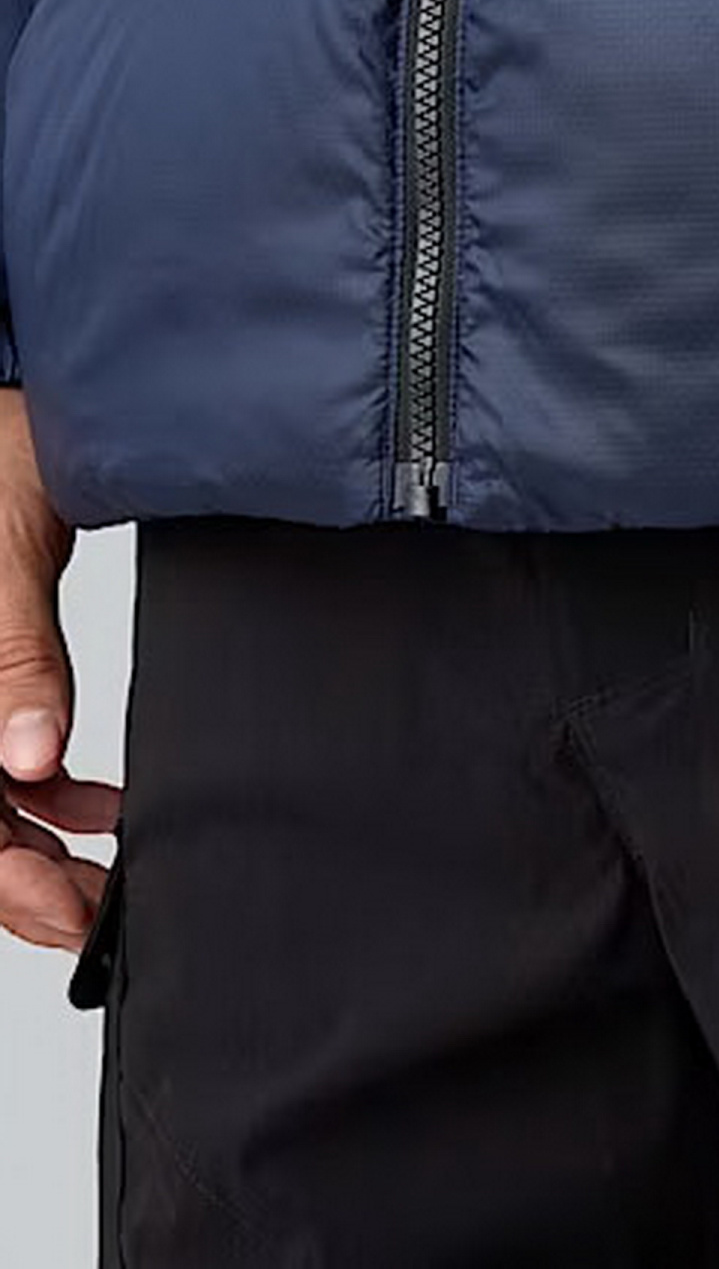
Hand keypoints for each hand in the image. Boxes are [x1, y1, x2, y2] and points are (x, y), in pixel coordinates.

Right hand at [0, 392, 117, 953]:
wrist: (17, 400)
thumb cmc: (1, 450)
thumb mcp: (6, 555)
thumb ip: (17, 657)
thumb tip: (32, 759)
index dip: (3, 880)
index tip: (67, 912)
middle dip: (27, 881)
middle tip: (103, 912)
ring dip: (40, 847)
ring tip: (111, 874)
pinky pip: (4, 759)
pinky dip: (50, 793)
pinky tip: (103, 805)